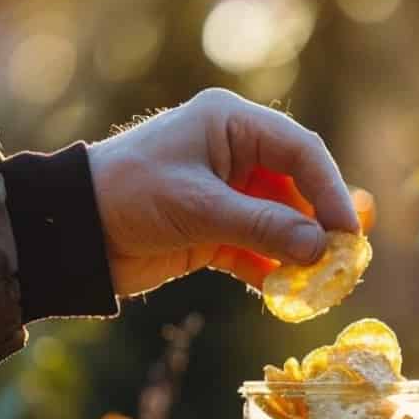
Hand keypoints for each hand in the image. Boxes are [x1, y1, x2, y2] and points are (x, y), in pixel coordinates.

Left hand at [87, 88, 360, 294]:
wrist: (70, 231)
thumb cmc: (128, 195)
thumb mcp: (198, 208)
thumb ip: (263, 227)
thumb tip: (321, 249)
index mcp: (230, 123)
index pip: (300, 151)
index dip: (330, 190)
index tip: (348, 232)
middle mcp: (234, 151)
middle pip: (298, 187)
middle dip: (319, 226)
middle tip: (344, 263)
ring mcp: (226, 192)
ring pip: (282, 222)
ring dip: (299, 254)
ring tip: (320, 285)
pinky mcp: (214, 230)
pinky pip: (258, 248)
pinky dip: (272, 271)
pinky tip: (286, 296)